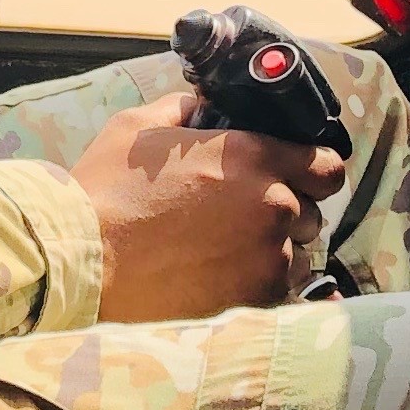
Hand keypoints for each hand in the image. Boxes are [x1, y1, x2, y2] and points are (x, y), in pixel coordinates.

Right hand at [70, 87, 347, 324]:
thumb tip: (203, 107)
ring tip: (224, 255)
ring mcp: (268, 259)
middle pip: (310, 213)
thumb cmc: (104, 193)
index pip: (326, 166)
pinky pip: (278, 293)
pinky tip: (221, 281)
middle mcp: (273, 207)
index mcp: (252, 157)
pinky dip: (257, 287)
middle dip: (283, 214)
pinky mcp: (256, 302)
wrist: (83, 267)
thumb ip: (182, 110)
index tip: (291, 178)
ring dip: (271, 253)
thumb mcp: (136, 128)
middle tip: (238, 218)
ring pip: (295, 256)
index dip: (310, 171)